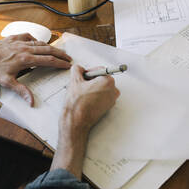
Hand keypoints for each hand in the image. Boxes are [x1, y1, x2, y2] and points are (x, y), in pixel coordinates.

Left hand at [0, 33, 71, 105]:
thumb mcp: (7, 82)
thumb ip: (22, 91)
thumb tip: (32, 102)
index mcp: (26, 59)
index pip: (48, 61)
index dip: (59, 63)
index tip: (67, 65)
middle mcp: (25, 48)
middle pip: (48, 49)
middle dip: (60, 54)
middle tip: (68, 57)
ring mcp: (19, 42)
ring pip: (39, 43)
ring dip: (50, 46)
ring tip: (57, 51)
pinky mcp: (13, 38)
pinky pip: (28, 36)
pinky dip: (35, 39)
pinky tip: (36, 42)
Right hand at [51, 64, 119, 178]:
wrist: (76, 121)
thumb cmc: (77, 103)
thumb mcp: (74, 81)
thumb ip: (77, 69)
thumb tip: (78, 68)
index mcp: (108, 81)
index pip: (99, 70)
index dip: (88, 73)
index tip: (83, 77)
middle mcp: (113, 90)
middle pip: (102, 79)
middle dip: (91, 81)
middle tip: (81, 86)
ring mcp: (111, 100)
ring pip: (101, 88)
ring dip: (92, 88)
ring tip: (82, 95)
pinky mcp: (108, 107)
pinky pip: (102, 97)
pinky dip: (94, 96)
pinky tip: (86, 101)